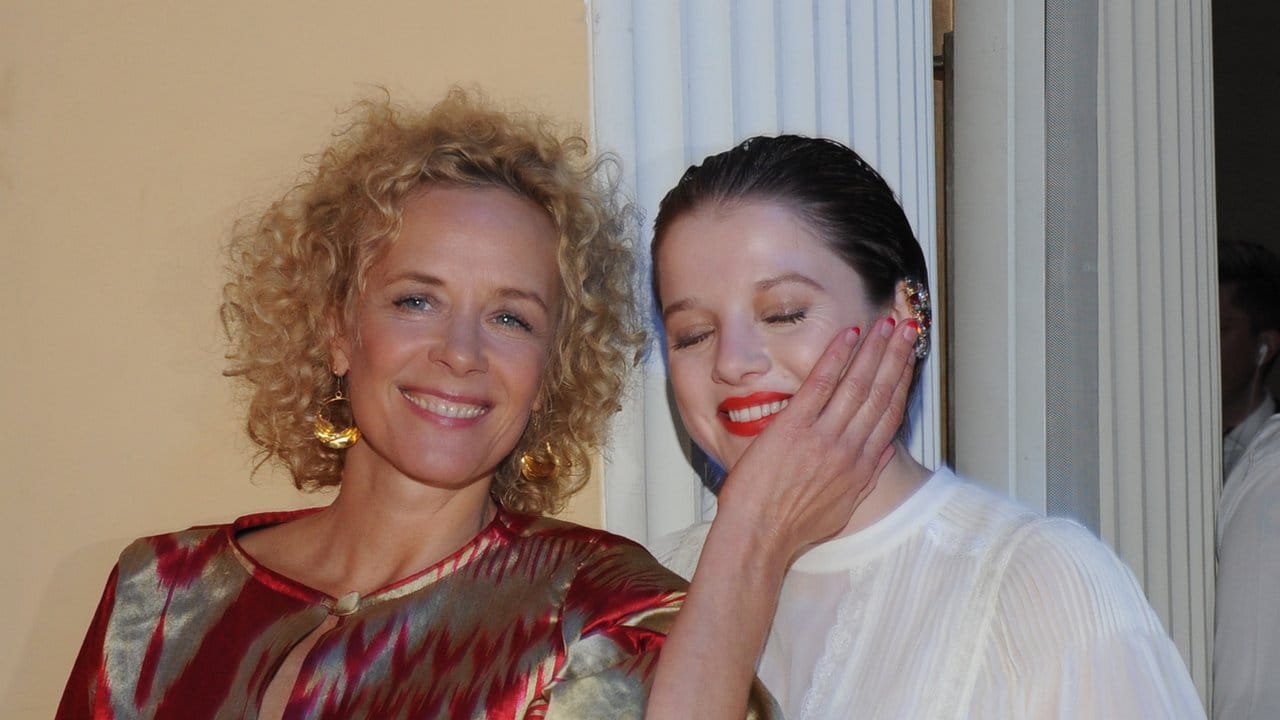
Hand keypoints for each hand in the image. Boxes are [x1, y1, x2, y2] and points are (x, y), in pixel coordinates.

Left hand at [714, 316, 918, 566]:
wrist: (759, 536)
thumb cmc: (792, 528)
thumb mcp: (841, 509)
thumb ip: (865, 478)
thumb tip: (884, 453)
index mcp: (861, 467)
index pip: (889, 415)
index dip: (902, 382)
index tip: (910, 358)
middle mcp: (849, 448)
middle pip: (881, 393)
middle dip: (897, 356)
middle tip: (909, 328)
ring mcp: (824, 436)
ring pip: (858, 384)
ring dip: (875, 350)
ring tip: (887, 324)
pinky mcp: (795, 427)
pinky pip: (821, 384)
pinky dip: (837, 358)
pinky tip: (849, 336)